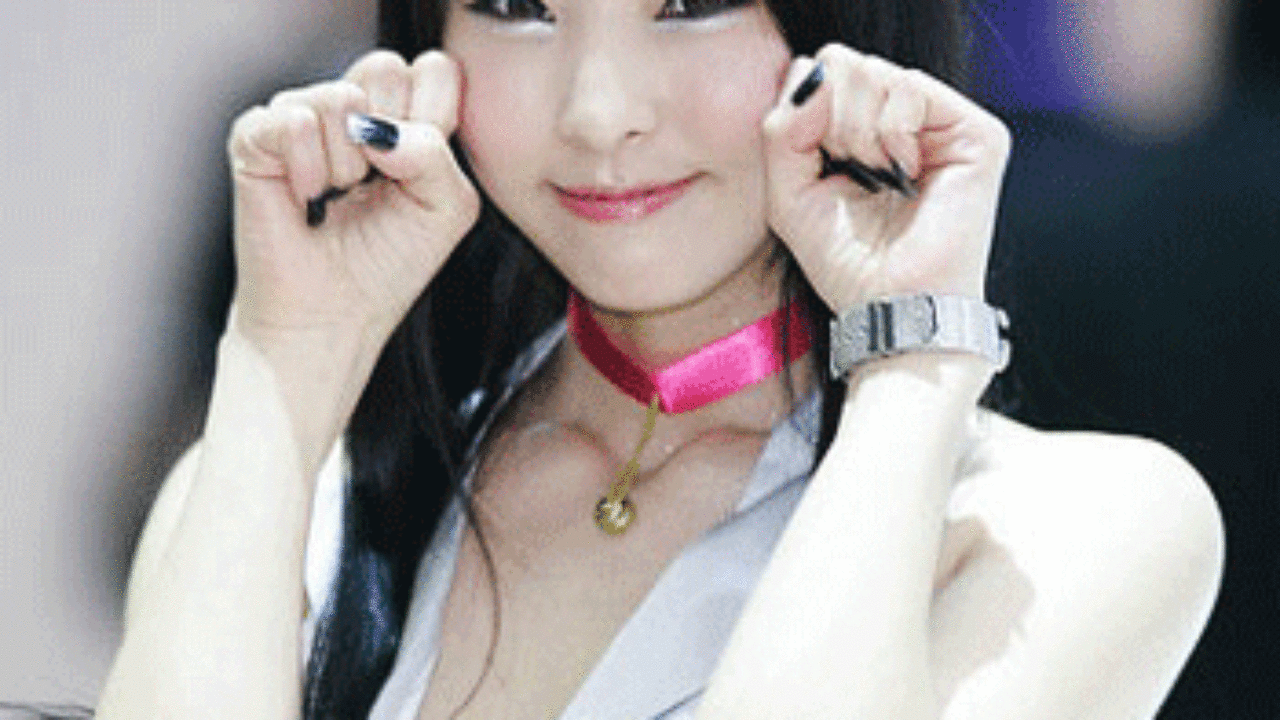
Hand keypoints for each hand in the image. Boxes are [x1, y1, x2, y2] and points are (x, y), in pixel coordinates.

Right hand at [226, 50, 478, 353]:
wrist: (330, 318)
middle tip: (375, 185)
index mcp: (406, 119)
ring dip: (346, 167)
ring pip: (339, 98)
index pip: (432, 70)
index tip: (417, 172)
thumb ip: (437, 153)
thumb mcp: (447, 209)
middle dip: (390, 139)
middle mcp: (354, 111)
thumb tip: (380, 126)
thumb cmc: (386, 267)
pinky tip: (306, 199)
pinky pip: (292, 121)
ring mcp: (302, 119)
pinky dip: (306, 170)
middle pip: (383, 69)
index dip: (432, 118)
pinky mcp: (256, 138)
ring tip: (337, 198)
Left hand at [763, 44, 1010, 313]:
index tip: (814, 163)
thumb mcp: (786, 192)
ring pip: (873, 70)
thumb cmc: (845, 261)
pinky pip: (910, 86)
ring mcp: (941, 122)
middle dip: (829, 121)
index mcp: (859, 127)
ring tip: (877, 177)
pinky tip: (903, 172)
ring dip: (857, 130)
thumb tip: (814, 75)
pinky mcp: (976, 132)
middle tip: (849, 171)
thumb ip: (782, 128)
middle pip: (842, 62)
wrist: (891, 306)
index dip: (802, 110)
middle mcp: (901, 118)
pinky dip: (891, 132)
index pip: (819, 72)